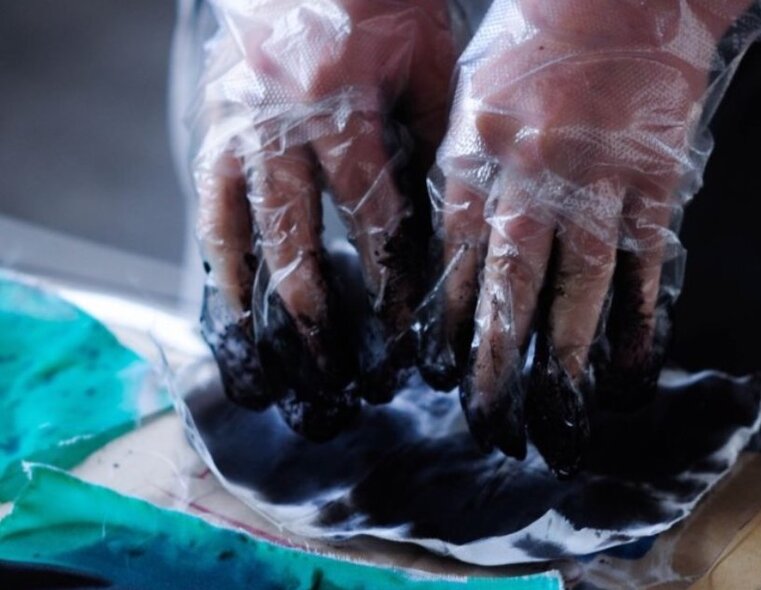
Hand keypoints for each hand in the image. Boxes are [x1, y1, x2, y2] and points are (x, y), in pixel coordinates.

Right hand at [192, 0, 456, 438]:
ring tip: (275, 372)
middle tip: (338, 377)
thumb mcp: (425, 69)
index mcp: (341, 110)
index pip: (373, 220)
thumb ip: (430, 147)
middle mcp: (278, 129)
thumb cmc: (384, 9)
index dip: (390, 285)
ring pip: (241, 239)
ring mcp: (235, 133)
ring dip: (260, 312)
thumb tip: (439, 228)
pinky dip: (222, 271)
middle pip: (298, 244)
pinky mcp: (208, 133)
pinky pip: (209, 215)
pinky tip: (232, 317)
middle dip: (320, 320)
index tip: (404, 339)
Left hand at [420, 0, 760, 474]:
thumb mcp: (471, 90)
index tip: (440, 361)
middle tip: (487, 406)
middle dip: (496, 348)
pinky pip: (646, 255)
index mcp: (475, 145)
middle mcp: (531, 168)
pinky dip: (640, 313)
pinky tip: (631, 360)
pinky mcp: (654, 176)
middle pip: (510, 274)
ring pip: (579, 277)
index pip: (453, 248)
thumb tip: (449, 242)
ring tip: (555, 400)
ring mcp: (597, 174)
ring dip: (566, 347)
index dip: (447, 310)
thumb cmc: (533, 37)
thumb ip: (458, 163)